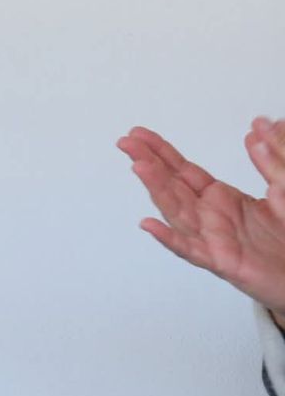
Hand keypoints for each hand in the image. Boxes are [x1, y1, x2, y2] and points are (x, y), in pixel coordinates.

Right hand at [119, 118, 284, 311]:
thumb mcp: (284, 188)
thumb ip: (269, 162)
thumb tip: (253, 133)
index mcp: (220, 198)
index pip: (182, 170)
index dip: (161, 151)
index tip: (139, 134)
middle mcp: (209, 217)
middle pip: (171, 186)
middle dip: (148, 162)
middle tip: (126, 143)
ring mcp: (212, 239)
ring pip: (176, 212)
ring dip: (155, 189)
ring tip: (139, 167)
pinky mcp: (222, 262)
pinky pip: (190, 250)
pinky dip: (168, 239)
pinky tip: (149, 225)